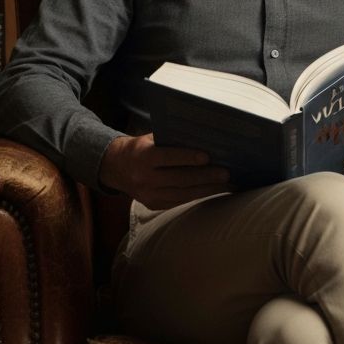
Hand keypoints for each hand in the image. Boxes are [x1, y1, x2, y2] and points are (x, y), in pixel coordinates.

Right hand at [98, 133, 232, 209]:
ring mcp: (149, 195)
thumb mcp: (150, 139)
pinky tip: (213, 191)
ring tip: (227, 184)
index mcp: (143, 156)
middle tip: (226, 173)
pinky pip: (179, 201)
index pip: (168, 157)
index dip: (187, 157)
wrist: (116, 167)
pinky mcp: (154, 205)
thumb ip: (171, 140)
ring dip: (207, 190)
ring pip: (182, 194)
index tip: (207, 157)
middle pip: (179, 179)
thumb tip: (203, 139)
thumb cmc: (141, 147)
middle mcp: (144, 178)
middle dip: (205, 177)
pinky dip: (198, 195)